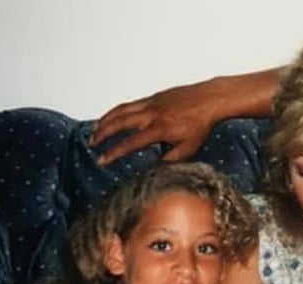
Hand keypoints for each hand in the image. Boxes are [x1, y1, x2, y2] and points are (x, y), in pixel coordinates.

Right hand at [91, 79, 223, 163]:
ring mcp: (151, 103)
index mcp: (159, 129)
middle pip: (119, 123)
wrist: (210, 100)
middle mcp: (151, 114)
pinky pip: (129, 104)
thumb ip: (170, 159)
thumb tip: (155, 167)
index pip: (130, 143)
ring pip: (121, 111)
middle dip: (102, 134)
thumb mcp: (189, 148)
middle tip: (92, 144)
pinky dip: (117, 111)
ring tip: (94, 130)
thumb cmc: (202, 124)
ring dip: (105, 121)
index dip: (114, 153)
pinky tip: (113, 117)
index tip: (102, 160)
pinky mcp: (153, 97)